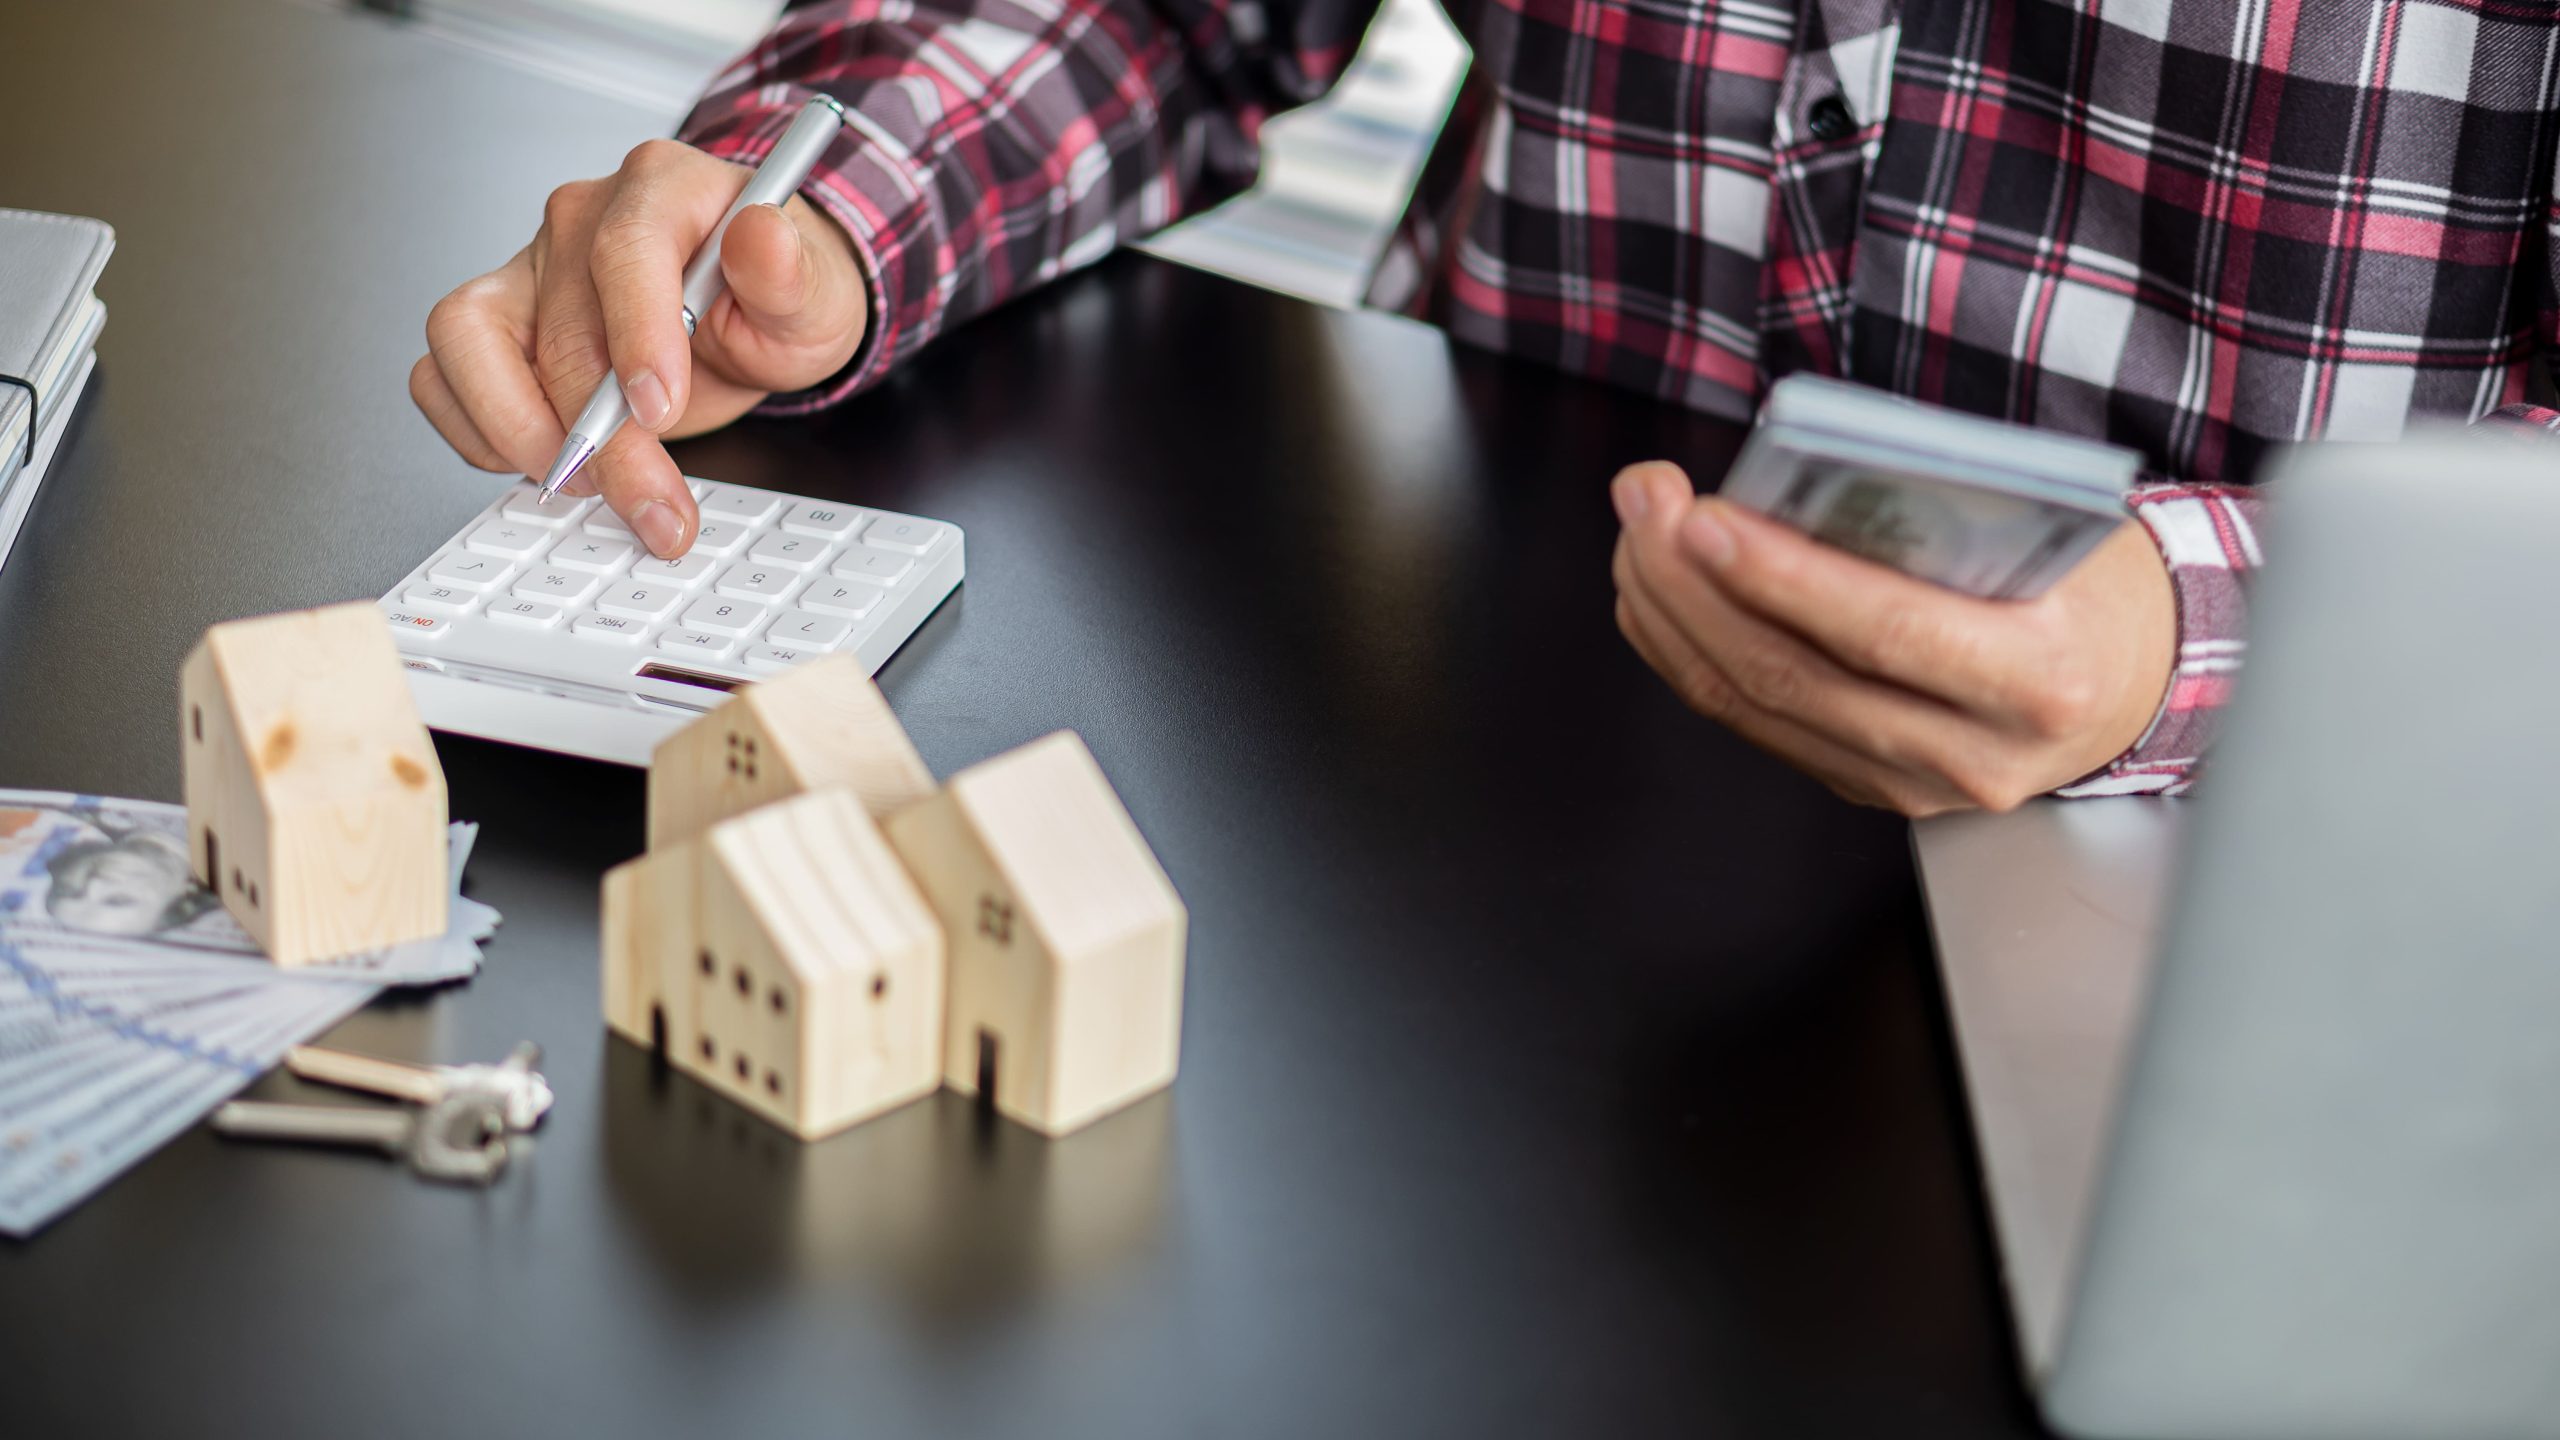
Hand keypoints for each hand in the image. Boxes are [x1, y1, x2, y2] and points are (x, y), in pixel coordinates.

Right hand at [411, 139, 868, 556]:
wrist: (755, 310)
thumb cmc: (779, 296)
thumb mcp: (818, 294)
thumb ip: (791, 272)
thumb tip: (761, 234)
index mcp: (661, 188)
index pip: (626, 249)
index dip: (635, 335)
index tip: (659, 412)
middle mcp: (581, 219)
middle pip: (562, 329)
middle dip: (604, 440)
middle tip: (654, 507)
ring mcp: (530, 269)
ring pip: (467, 340)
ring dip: (519, 431)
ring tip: (590, 487)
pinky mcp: (497, 320)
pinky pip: (444, 372)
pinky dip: (479, 430)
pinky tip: (543, 464)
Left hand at [1610, 461, 2175, 816]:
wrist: (2136, 683)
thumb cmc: (2089, 586)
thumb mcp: (2054, 534)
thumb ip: (1945, 515)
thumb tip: (1801, 472)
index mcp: (2037, 681)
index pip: (1884, 631)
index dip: (1781, 578)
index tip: (1704, 516)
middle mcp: (1971, 753)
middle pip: (1793, 675)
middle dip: (1693, 582)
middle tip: (1645, 498)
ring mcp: (1911, 786)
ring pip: (1756, 705)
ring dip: (1673, 613)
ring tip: (1639, 530)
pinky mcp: (1865, 786)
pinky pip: (1753, 722)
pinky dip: (1690, 652)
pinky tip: (1659, 592)